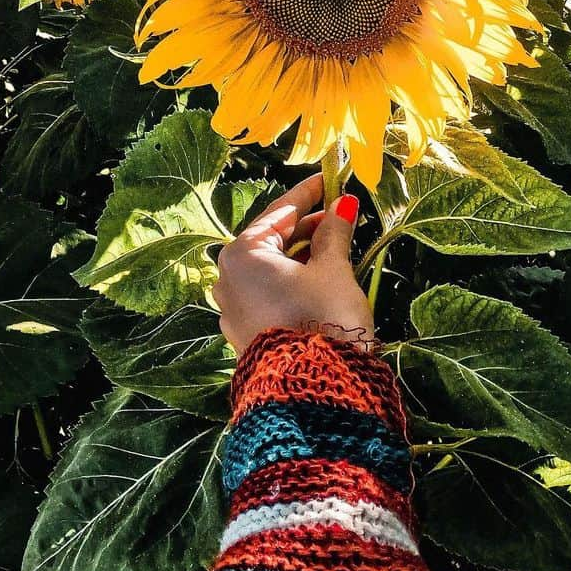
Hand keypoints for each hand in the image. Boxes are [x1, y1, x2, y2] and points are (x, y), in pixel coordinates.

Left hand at [211, 173, 373, 354]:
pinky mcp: (245, 333)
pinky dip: (292, 281)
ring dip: (302, 256)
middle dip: (307, 227)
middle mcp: (228, 278)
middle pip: (272, 240)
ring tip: (336, 246)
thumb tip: (342, 204)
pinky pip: (268, 293)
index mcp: (242, 253)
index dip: (309, 194)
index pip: (280, 212)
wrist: (315, 392)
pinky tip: (319, 279)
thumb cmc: (323, 319)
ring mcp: (232, 308)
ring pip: (271, 269)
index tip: (330, 179)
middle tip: (341, 214)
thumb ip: (334, 232)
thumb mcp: (333, 269)